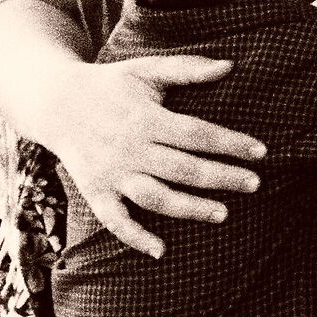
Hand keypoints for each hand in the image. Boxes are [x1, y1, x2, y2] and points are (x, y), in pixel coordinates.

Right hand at [45, 55, 266, 257]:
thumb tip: (230, 65)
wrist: (55, 103)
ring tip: (223, 214)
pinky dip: (135, 238)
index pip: (197, 134)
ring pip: (154, 197)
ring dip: (188, 209)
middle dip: (221, 178)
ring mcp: (112, 173)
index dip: (230, 143)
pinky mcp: (95, 191)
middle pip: (182, 168)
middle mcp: (131, 149)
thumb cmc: (111, 85)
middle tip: (255, 184)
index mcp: (147, 119)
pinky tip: (160, 251)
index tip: (261, 152)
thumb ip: (187, 68)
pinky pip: (115, 220)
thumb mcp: (147, 69)